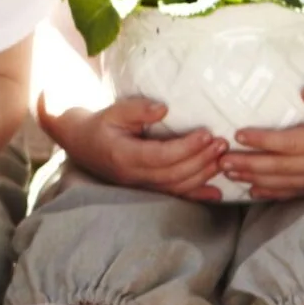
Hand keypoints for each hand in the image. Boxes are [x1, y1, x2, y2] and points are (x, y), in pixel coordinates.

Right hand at [54, 97, 225, 201]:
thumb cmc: (100, 125)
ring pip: (177, 187)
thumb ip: (137, 109)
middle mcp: (133, 176)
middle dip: (201, 159)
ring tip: (222, 158)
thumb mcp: (113, 111)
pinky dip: (197, 196)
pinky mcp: (147, 189)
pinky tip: (216, 194)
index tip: (207, 134)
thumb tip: (164, 109)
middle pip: (174, 173)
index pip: (161, 155)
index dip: (186, 147)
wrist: (81, 144)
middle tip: (222, 143)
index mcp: (124, 156)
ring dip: (203, 175)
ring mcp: (141, 186)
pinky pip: (175, 196)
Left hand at [222, 85, 303, 200]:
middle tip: (220, 160)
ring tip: (227, 174)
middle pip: (280, 167)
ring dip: (254, 179)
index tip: (238, 134)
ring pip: (283, 183)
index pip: (290, 143)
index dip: (263, 140)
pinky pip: (295, 193)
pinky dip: (272, 193)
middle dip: (248, 163)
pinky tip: (253, 191)